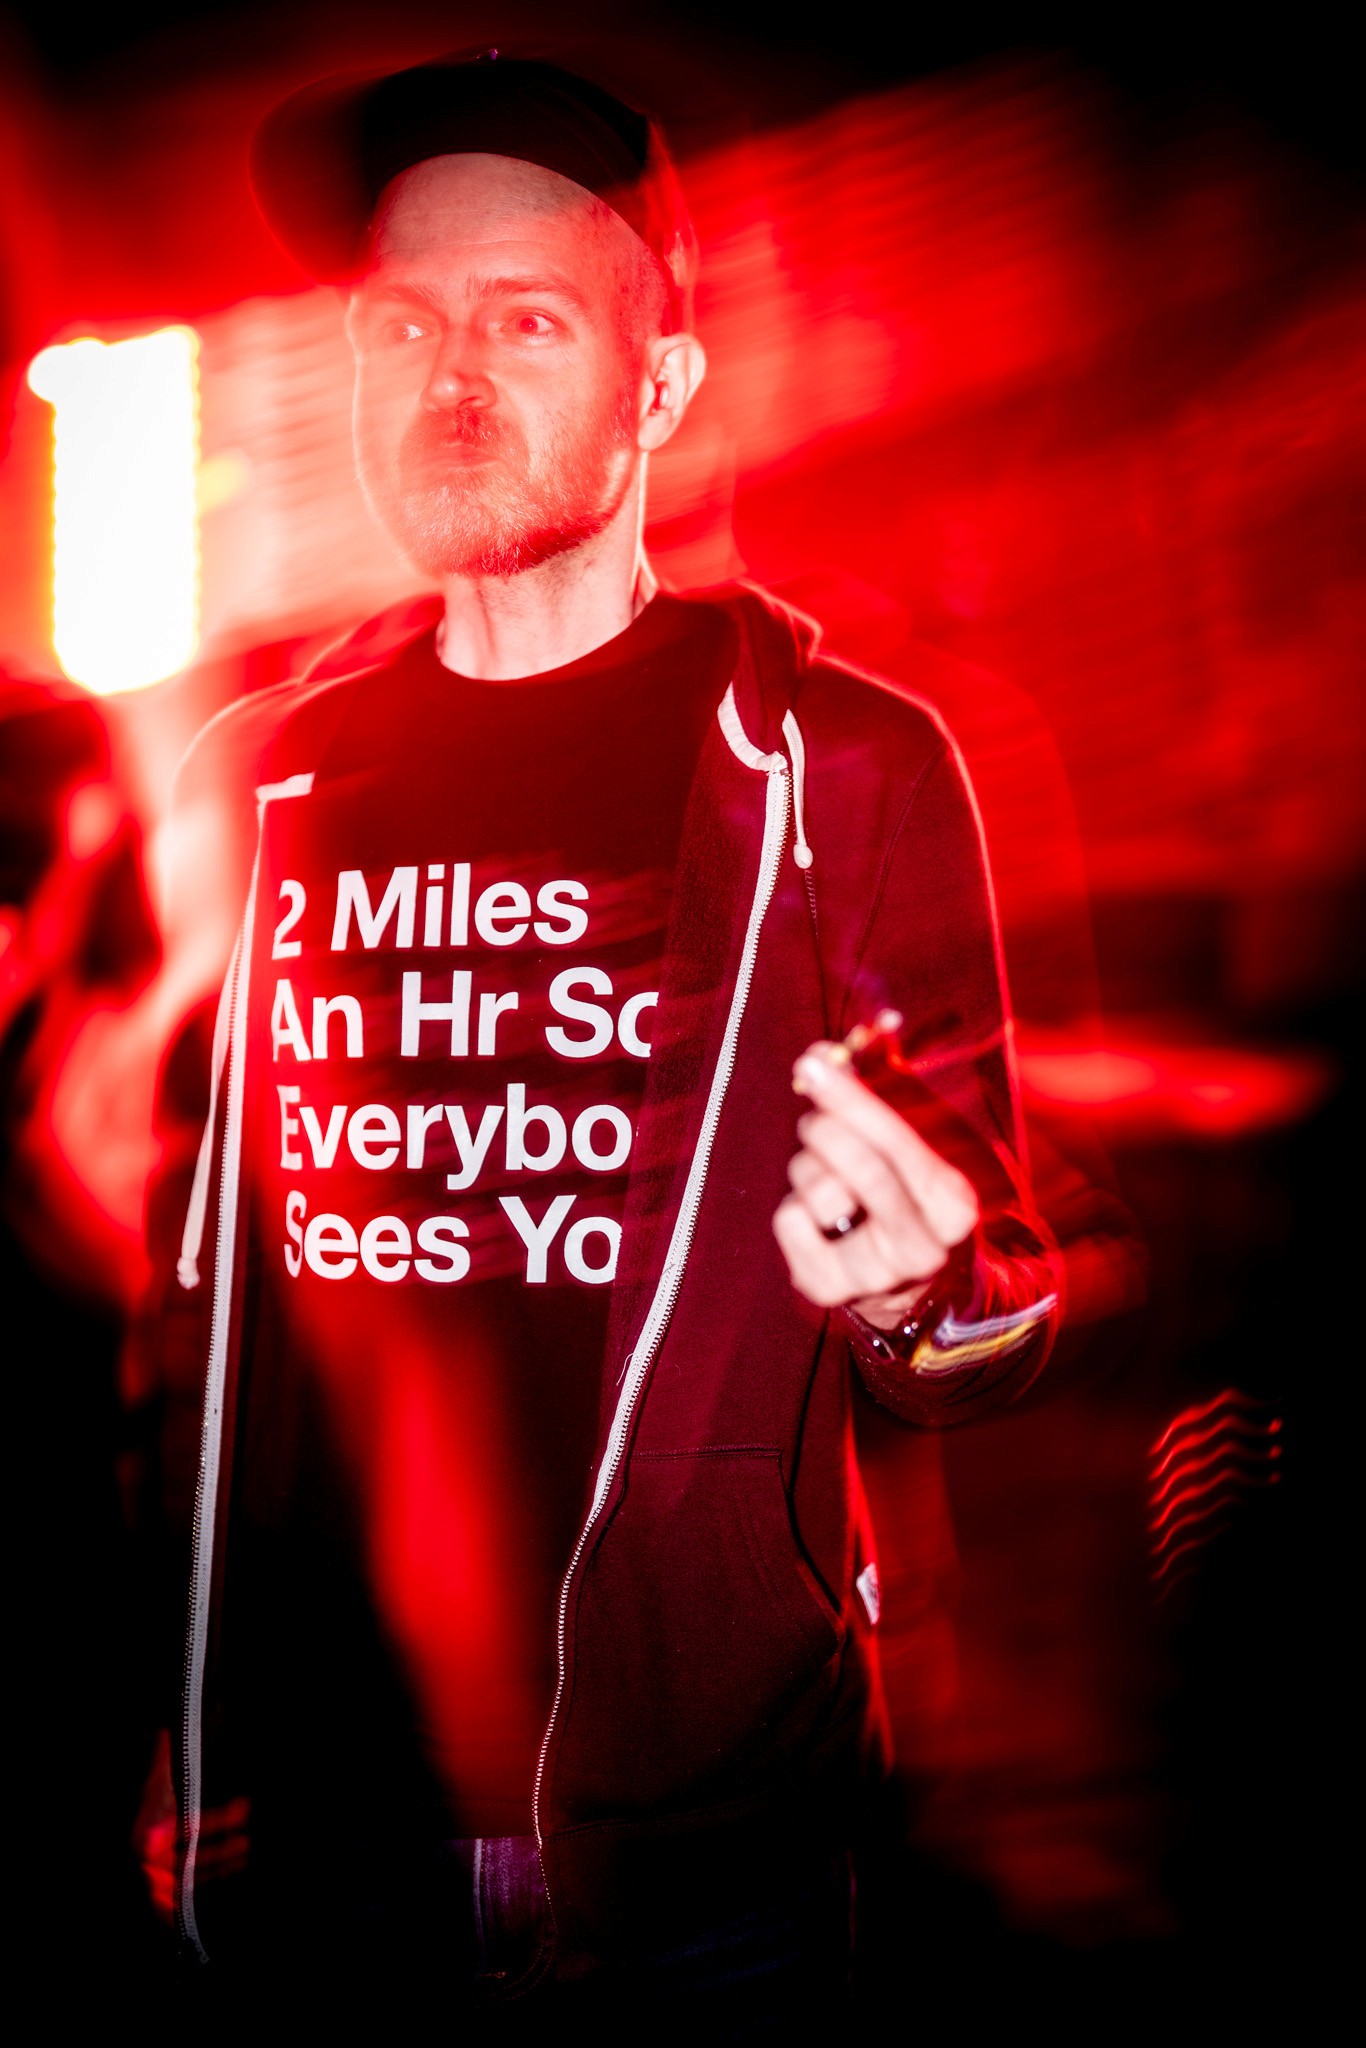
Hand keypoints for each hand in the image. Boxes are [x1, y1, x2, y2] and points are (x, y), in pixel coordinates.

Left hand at [773, 1040, 979, 1329]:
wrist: (902, 1286)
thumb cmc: (902, 1195)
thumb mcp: (908, 1151)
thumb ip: (873, 1097)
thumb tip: (821, 1053)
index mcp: (952, 1207)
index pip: (901, 1146)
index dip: (853, 1101)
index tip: (812, 1065)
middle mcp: (921, 1249)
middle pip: (861, 1169)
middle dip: (826, 1129)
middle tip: (814, 1121)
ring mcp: (873, 1276)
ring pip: (817, 1190)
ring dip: (808, 1169)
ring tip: (826, 1179)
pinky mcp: (827, 1289)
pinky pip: (788, 1220)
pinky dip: (792, 1207)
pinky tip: (816, 1218)